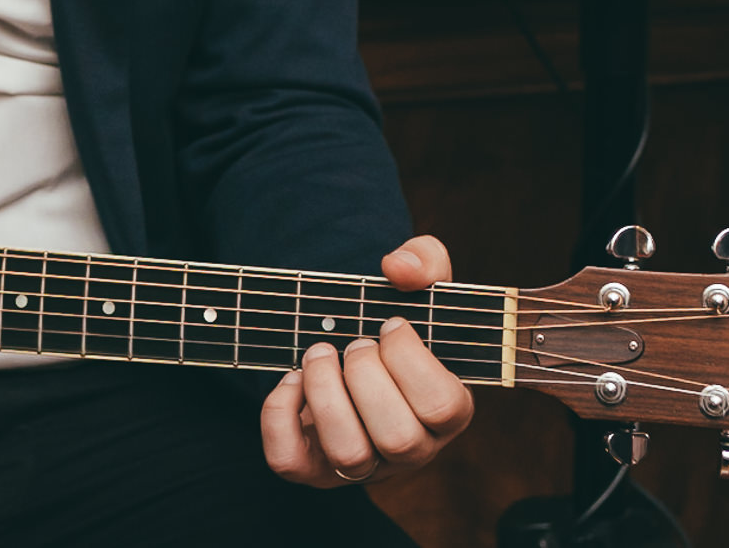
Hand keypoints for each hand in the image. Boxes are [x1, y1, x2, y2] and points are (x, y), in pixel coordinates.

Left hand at [260, 235, 474, 487]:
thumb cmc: (393, 325)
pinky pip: (290, 460)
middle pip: (397, 436)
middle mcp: (411, 449)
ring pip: (348, 455)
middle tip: (352, 343)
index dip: (410, 359)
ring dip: (324, 392)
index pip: (443, 406)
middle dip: (365, 374)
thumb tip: (397, 268)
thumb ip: (423, 261)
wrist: (351, 351)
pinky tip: (291, 379)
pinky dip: (280, 414)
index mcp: (448, 412)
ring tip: (319, 354)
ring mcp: (362, 465)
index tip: (389, 324)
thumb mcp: (418, 285)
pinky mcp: (312, 467)